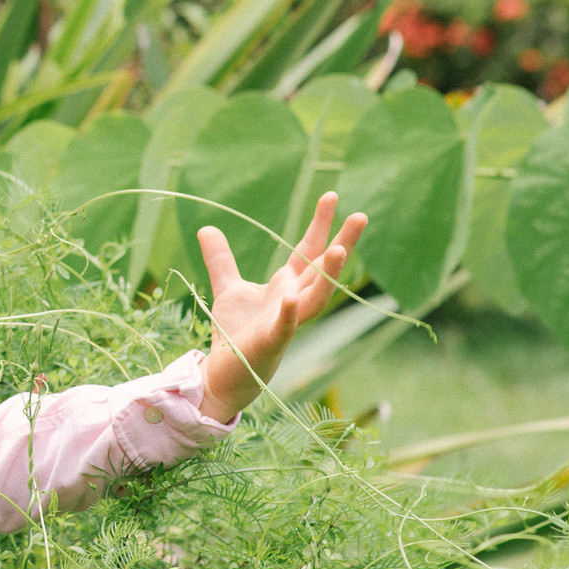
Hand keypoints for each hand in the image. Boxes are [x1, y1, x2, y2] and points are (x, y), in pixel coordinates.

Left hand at [198, 192, 366, 419]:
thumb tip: (206, 227)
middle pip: (321, 269)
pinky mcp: (270, 343)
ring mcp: (286, 322)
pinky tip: (289, 296)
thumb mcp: (227, 288)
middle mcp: (293, 301)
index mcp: (286, 285)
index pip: (308, 250)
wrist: (224, 373)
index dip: (320, 224)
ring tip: (339, 249)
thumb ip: (221, 260)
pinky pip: (284, 327)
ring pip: (315, 297)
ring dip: (327, 275)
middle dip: (342, 243)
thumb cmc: (234, 333)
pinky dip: (287, 313)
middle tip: (361, 215)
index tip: (332, 196)